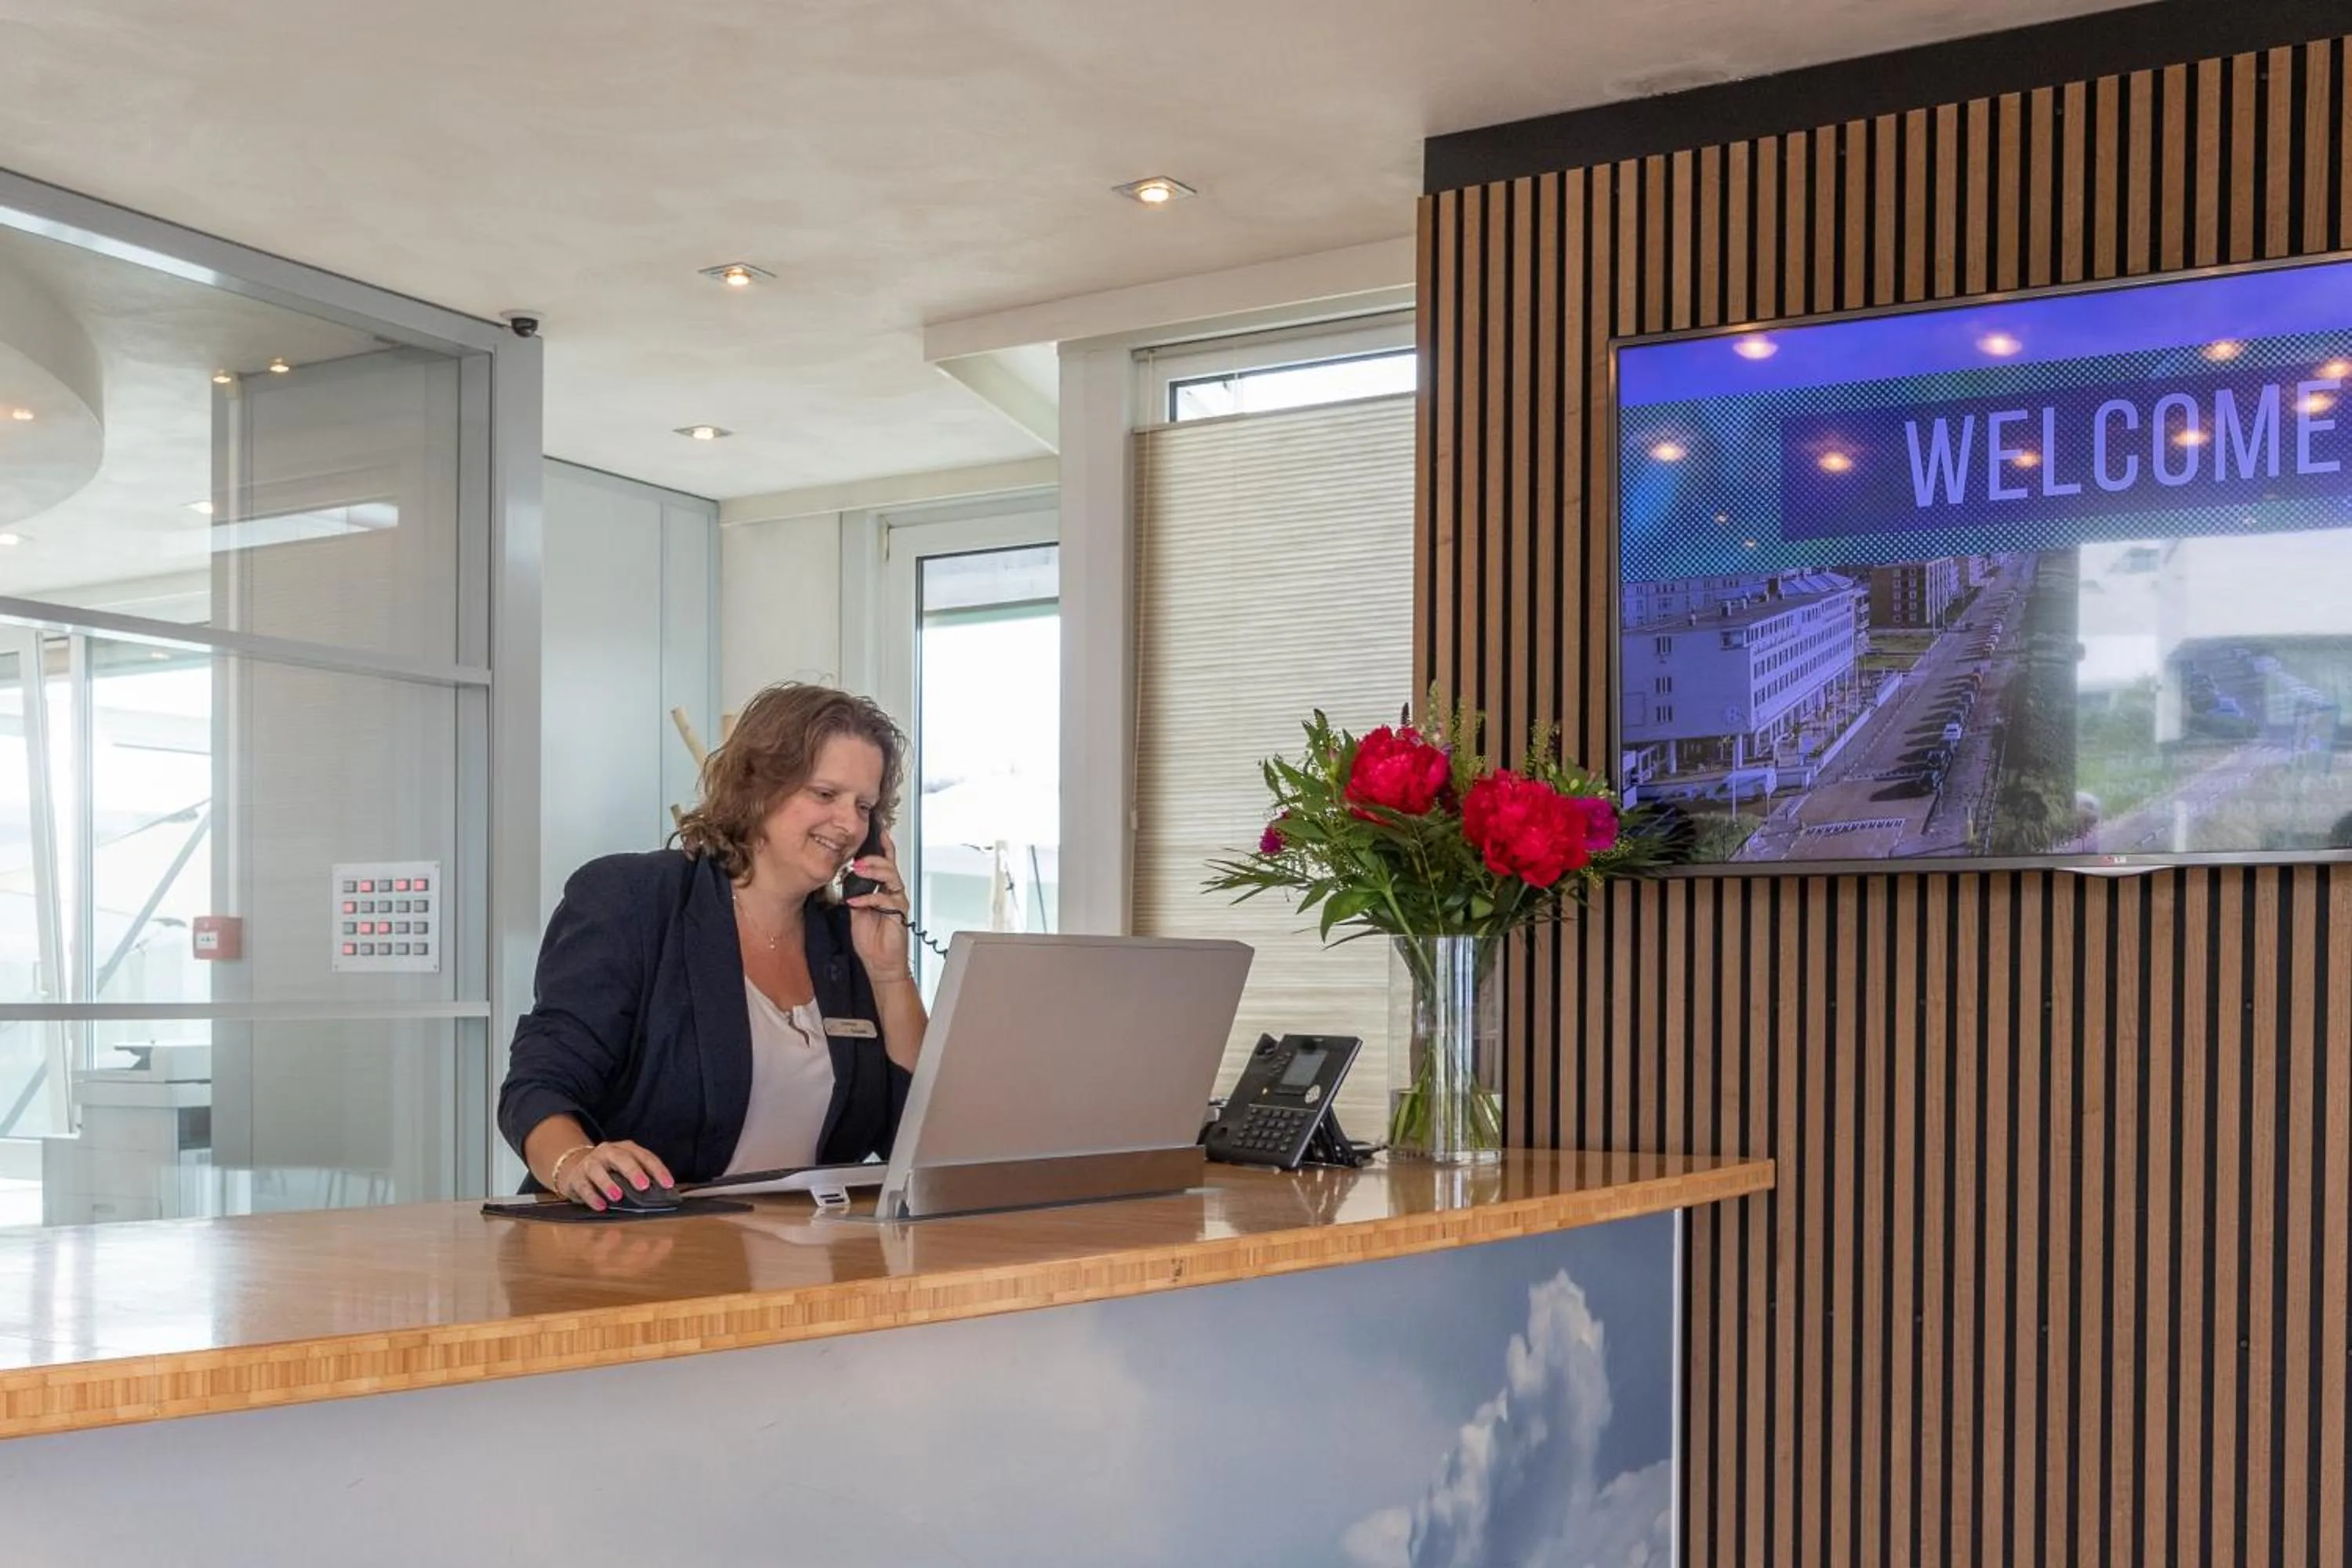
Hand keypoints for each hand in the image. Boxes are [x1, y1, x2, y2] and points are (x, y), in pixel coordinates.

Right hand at [550, 1139, 673, 1211]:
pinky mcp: (576, 1177)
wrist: (573, 1166)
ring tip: (617, 1196)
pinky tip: (600, 1206)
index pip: (644, 1156)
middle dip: (633, 1171)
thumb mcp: (624, 1168)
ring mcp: (590, 1163)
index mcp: (625, 1149)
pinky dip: (592, 1196)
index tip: (668, 1184)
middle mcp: (608, 1152)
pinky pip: (583, 1186)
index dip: (657, 1169)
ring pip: (598, 1170)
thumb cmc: (608, 1170)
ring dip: (608, 1183)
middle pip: (622, 1159)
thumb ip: (641, 1176)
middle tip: (643, 1185)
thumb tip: (662, 1193)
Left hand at [845, 828, 913, 982]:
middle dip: (874, 858)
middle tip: (858, 859)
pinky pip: (886, 900)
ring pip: (892, 878)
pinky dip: (869, 898)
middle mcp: (893, 893)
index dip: (882, 846)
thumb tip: (844, 877)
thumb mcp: (856, 911)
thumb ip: (854, 893)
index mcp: (883, 889)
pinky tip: (855, 901)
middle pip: (890, 866)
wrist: (880, 964)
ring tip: (859, 870)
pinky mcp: (899, 915)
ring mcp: (897, 903)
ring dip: (875, 871)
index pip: (885, 862)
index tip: (876, 830)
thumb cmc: (870, 939)